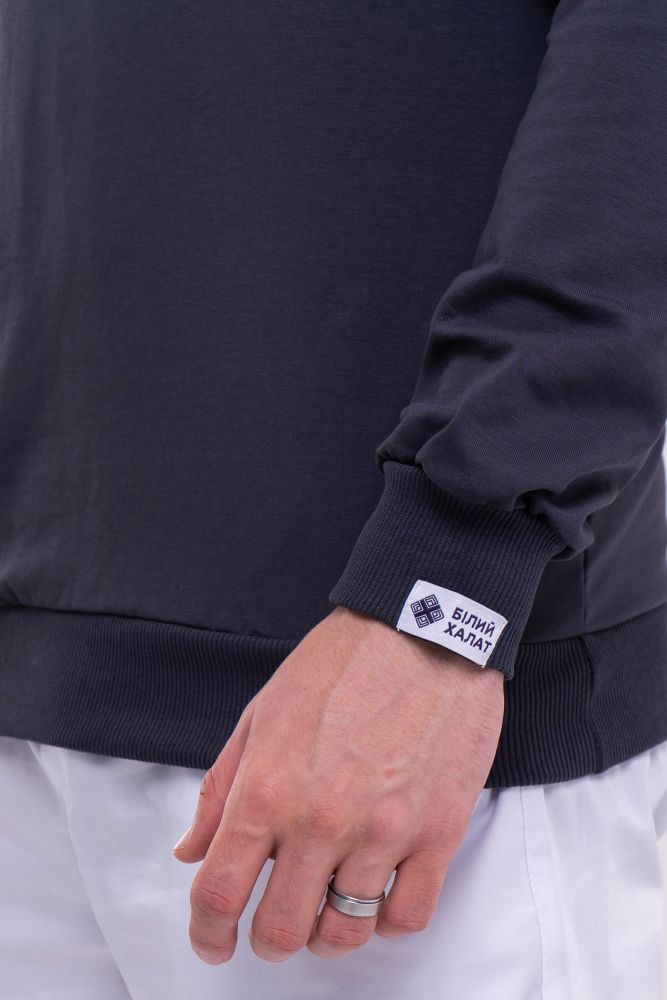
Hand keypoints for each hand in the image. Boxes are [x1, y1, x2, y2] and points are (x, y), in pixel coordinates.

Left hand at [172, 604, 503, 963]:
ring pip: (345, 932)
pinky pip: (407, 916)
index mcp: (267, 788)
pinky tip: (376, 896)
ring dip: (326, 934)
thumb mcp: (261, 714)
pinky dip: (385, 921)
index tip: (213, 942)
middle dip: (268, 940)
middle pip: (281, 928)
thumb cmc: (342, 663)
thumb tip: (191, 850)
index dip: (207, 933)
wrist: (422, 629)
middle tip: (273, 928)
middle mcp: (320, 819)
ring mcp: (382, 830)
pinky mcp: (437, 832)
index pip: (219, 893)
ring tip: (326, 910)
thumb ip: (222, 789)